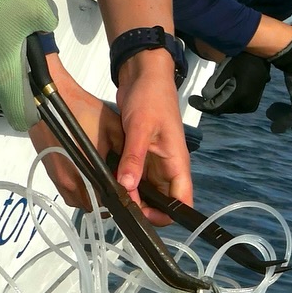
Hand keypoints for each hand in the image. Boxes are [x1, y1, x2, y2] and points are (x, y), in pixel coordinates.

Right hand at [27, 55, 122, 208]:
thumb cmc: (81, 111)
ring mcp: (58, 180)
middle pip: (92, 206)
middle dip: (104, 201)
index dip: (118, 200)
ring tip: (100, 184)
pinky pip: (67, 193)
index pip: (106, 202)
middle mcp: (71, 181)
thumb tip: (132, 168)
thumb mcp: (112, 127)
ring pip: (78, 202)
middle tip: (114, 189)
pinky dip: (78, 191)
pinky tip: (86, 176)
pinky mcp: (50, 174)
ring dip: (90, 198)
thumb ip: (125, 150)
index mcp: (89, 172)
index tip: (125, 194)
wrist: (49, 101)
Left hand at [114, 48, 192, 219]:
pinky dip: (125, 182)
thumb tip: (127, 187)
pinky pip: (135, 176)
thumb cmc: (150, 98)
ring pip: (147, 190)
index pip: (182, 200)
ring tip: (110, 197)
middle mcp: (168, 166)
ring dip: (132, 196)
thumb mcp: (140, 128)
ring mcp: (155, 161)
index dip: (167, 215)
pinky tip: (109, 183)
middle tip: (118, 208)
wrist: (144, 74)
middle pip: (162, 200)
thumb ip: (134, 158)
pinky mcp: (141, 154)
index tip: (142, 217)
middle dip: (144, 208)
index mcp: (177, 162)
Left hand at [195, 52, 270, 114]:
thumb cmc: (244, 58)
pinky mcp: (252, 104)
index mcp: (240, 96)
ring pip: (227, 108)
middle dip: (209, 104)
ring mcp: (250, 106)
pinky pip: (234, 106)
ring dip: (217, 102)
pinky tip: (220, 92)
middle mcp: (246, 105)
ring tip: (208, 92)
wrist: (263, 56)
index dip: (202, 105)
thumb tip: (205, 96)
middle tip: (197, 97)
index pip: (216, 107)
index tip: (191, 100)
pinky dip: (225, 101)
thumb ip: (215, 83)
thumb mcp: (226, 67)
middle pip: (222, 109)